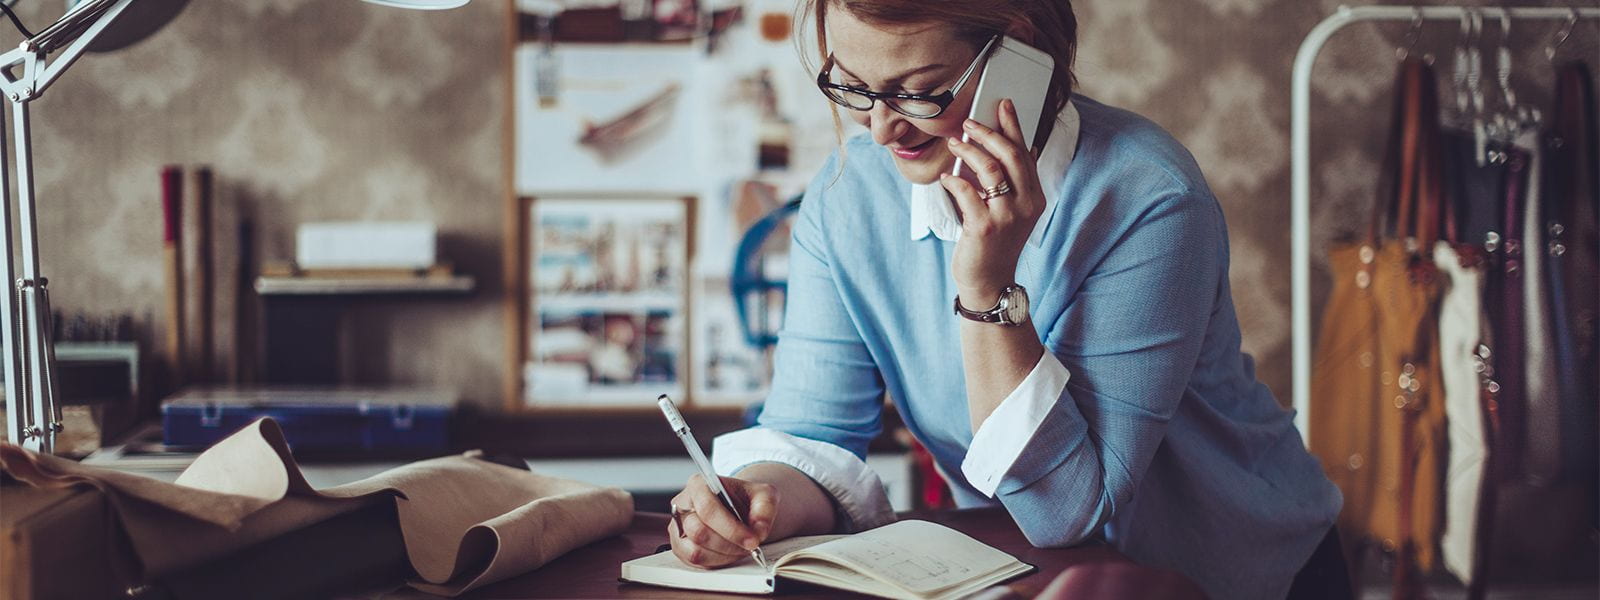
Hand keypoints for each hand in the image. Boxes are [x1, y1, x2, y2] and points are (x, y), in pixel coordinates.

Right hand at [667, 473, 779, 568]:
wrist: (738, 507)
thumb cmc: (746, 499)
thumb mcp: (763, 494)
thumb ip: (765, 508)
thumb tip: (759, 531)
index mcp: (698, 484)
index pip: (708, 509)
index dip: (731, 529)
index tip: (753, 540)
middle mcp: (682, 505)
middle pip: (699, 532)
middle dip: (729, 544)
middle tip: (750, 545)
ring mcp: (678, 527)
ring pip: (696, 550)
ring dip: (724, 555)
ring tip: (740, 547)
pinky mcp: (680, 547)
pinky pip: (695, 562)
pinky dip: (717, 561)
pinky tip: (730, 553)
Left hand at [940, 99, 1044, 306]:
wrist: (989, 280)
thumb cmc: (996, 242)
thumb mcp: (1013, 211)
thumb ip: (1015, 183)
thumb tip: (1017, 148)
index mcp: (1035, 197)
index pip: (1026, 153)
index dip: (1014, 126)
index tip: (1003, 104)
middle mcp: (1026, 205)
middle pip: (1011, 155)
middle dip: (989, 132)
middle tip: (968, 122)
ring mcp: (1006, 216)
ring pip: (990, 169)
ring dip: (968, 151)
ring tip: (953, 144)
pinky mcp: (984, 227)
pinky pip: (966, 192)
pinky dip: (954, 180)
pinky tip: (946, 178)